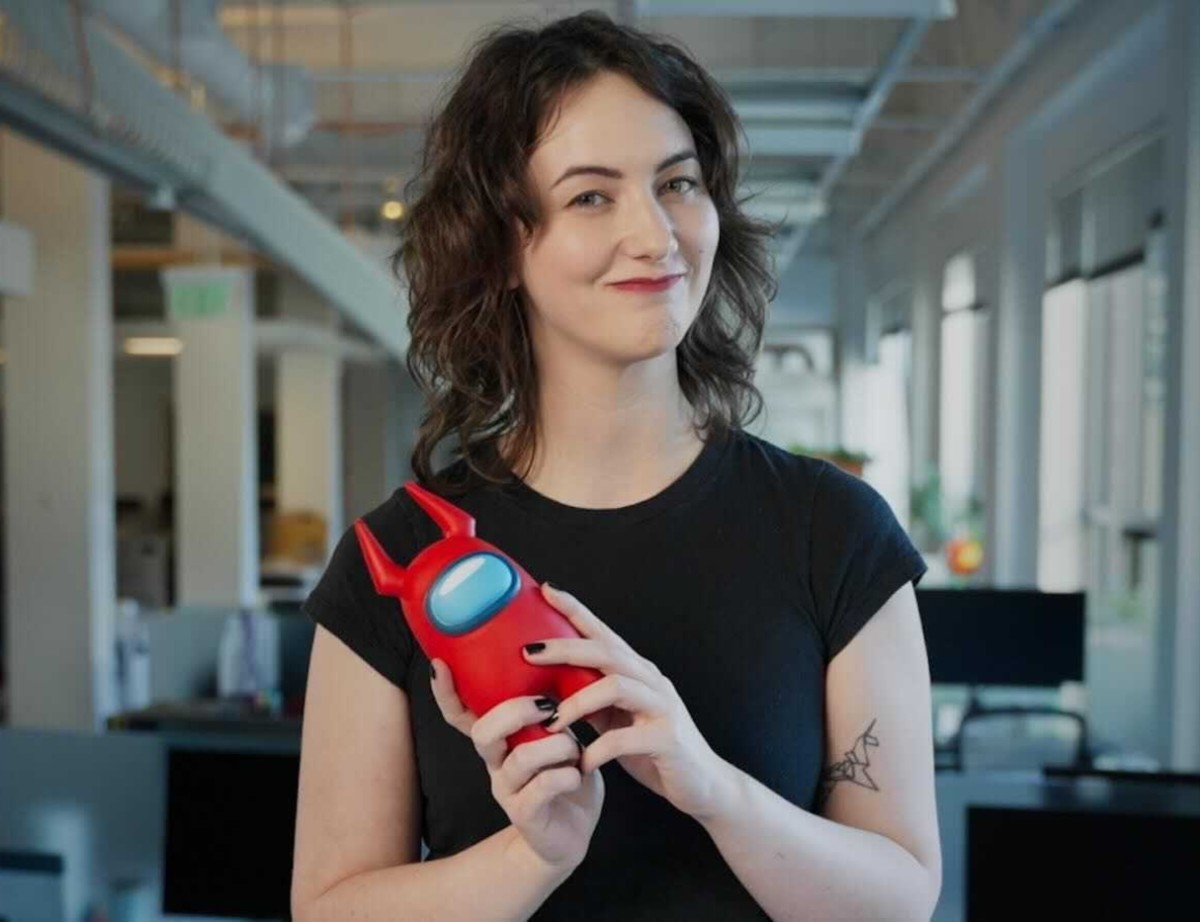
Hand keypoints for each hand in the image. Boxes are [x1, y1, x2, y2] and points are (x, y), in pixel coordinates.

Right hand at [430, 657, 603, 870]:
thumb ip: (552, 712)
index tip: (440, 664)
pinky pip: (542, 787)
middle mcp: (495, 763)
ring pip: (520, 758)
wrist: (572, 834)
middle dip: (516, 711)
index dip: (447, 693)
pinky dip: (567, 775)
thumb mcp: (558, 737)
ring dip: (556, 747)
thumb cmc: (564, 776)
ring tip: (575, 750)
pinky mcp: (525, 814)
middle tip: (549, 707)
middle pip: (483, 732)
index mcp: (499, 740)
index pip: (461, 715)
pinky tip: (577, 775)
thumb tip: (560, 669)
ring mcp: (507, 789)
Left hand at [526, 583, 734, 822]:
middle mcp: (651, 681)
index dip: (576, 610)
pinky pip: (624, 739)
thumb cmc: (654, 750)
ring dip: (577, 703)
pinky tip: (582, 764)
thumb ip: (591, 701)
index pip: (604, 633)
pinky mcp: (667, 738)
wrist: (703, 785)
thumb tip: (549, 688)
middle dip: (565, 648)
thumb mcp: (617, 721)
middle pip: (606, 651)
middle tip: (529, 652)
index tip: (546, 590)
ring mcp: (662, 707)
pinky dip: (596, 751)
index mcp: (637, 673)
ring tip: (552, 721)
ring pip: (615, 687)